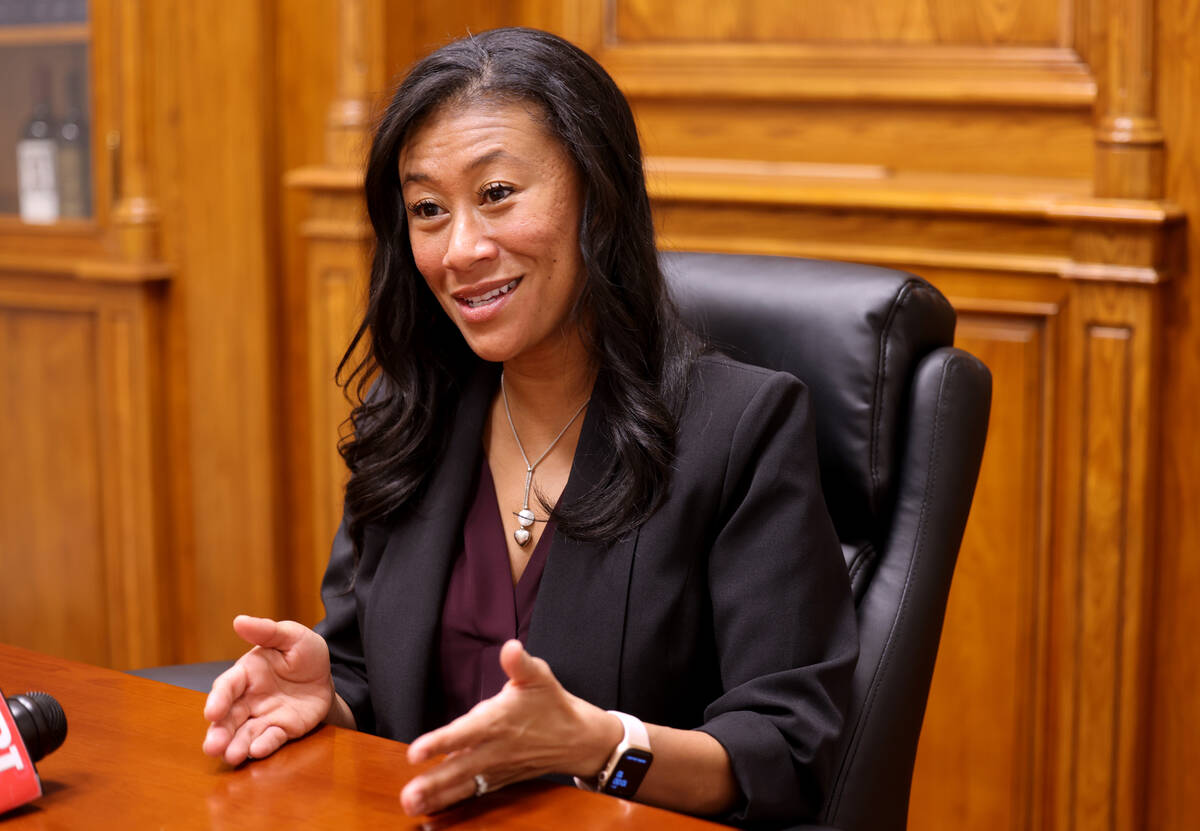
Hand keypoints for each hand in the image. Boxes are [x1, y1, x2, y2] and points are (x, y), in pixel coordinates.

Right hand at [202, 615, 334, 765]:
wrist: (327, 676)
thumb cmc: (304, 653)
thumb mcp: (291, 636)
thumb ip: (267, 630)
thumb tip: (239, 620)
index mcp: (247, 673)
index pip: (227, 686)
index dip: (218, 699)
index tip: (212, 712)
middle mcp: (250, 698)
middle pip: (229, 716)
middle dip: (219, 732)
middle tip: (212, 746)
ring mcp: (264, 716)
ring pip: (244, 733)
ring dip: (236, 745)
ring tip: (230, 756)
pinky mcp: (282, 730)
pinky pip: (271, 739)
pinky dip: (263, 746)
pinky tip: (256, 751)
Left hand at [400, 640, 621, 815]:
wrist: (577, 738)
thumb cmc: (552, 703)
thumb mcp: (539, 676)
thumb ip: (520, 663)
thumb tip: (511, 647)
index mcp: (499, 720)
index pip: (466, 732)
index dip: (441, 741)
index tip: (415, 752)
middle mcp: (495, 748)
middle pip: (460, 767)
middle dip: (433, 782)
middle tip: (408, 796)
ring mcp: (496, 767)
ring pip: (464, 784)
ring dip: (438, 797)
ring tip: (411, 806)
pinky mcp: (498, 778)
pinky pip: (474, 792)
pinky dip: (453, 803)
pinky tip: (431, 811)